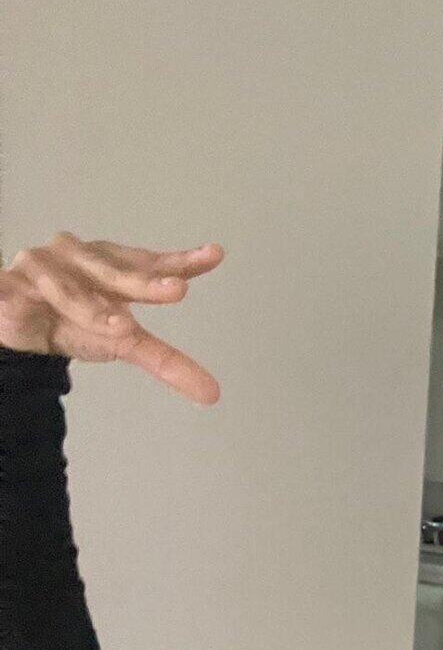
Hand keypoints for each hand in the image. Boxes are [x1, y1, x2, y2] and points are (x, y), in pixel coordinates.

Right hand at [0, 231, 223, 405]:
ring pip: (68, 291)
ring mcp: (41, 270)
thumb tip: (213, 395)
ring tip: (120, 327)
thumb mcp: (125, 342)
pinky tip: (10, 301)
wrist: (21, 322)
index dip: (179, 261)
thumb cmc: (78, 320)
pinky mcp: (8, 289)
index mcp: (111, 266)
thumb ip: (167, 362)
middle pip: (114, 274)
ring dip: (92, 308)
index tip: (214, 255)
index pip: (150, 264)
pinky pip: (8, 294)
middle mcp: (78, 258)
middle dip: (144, 283)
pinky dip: (8, 297)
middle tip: (177, 290)